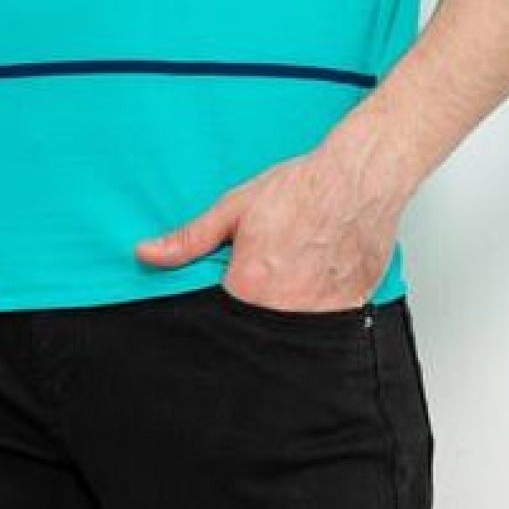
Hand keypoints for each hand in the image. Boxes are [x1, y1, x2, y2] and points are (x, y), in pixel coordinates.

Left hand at [132, 140, 405, 311]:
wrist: (359, 179)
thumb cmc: (302, 189)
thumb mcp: (235, 208)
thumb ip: (190, 239)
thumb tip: (148, 254)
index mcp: (250, 288)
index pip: (220, 319)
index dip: (223, 303)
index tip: (233, 283)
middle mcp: (284, 308)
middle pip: (256, 326)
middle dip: (256, 305)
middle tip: (274, 267)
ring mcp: (320, 314)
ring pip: (289, 329)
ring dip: (288, 307)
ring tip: (297, 268)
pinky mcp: (348, 310)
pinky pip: (324, 322)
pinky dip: (318, 305)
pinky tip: (319, 275)